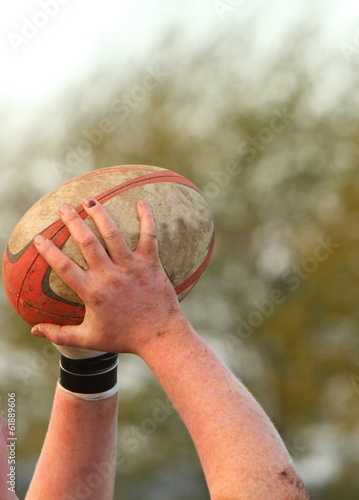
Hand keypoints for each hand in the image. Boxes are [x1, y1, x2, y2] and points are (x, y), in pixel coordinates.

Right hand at [31, 199, 184, 355]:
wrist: (160, 337)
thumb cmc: (124, 338)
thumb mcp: (89, 339)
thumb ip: (60, 334)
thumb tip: (34, 330)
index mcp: (92, 292)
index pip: (64, 266)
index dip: (48, 250)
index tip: (39, 238)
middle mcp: (110, 276)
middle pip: (86, 241)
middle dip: (72, 221)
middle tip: (63, 207)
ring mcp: (131, 267)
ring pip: (113, 233)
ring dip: (100, 214)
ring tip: (90, 200)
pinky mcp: (151, 264)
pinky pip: (149, 235)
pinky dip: (146, 218)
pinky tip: (141, 202)